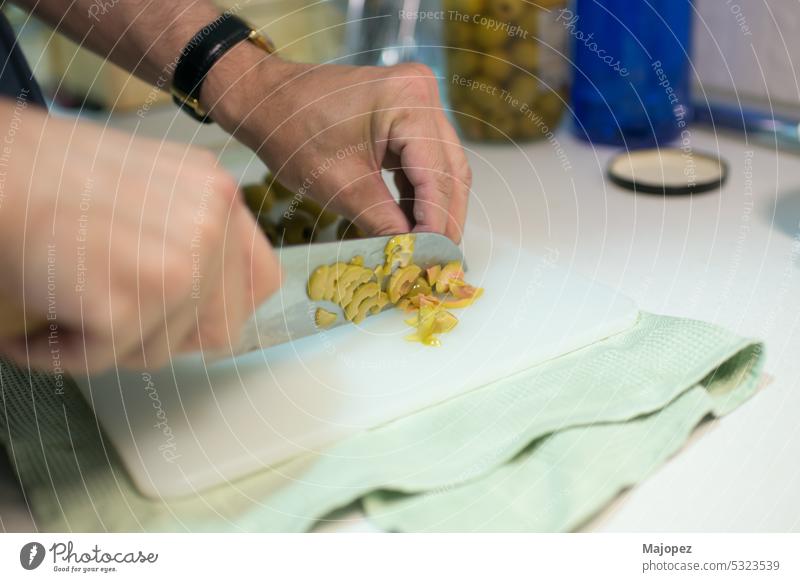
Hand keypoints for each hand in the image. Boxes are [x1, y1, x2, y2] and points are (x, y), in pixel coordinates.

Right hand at [0, 103, 278, 372]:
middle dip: (166, 335)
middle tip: (116, 318)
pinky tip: (38, 325)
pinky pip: (105, 358)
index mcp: (218, 194)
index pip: (261, 282)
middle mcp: (212, 225)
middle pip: (221, 330)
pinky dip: (62, 352)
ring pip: (162, 351)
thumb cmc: (46, 177)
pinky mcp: (130, 302)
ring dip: (111, 343)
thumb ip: (189, 235)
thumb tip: (201, 299)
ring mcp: (179, 265)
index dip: (220, 309)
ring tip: (67, 304)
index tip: (176, 310)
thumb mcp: (150, 188)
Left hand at [206, 51, 471, 241]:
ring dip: (435, 210)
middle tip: (438, 263)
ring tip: (427, 249)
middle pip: (449, 171)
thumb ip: (383, 223)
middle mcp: (422, 93)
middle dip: (443, 220)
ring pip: (442, 168)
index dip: (438, 223)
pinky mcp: (408, 114)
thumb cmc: (293, 133)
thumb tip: (412, 258)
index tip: (435, 263)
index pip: (437, 175)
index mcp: (408, 102)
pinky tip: (414, 225)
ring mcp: (417, 101)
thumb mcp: (341, 186)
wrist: (266, 100)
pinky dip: (420, 194)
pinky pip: (425, 160)